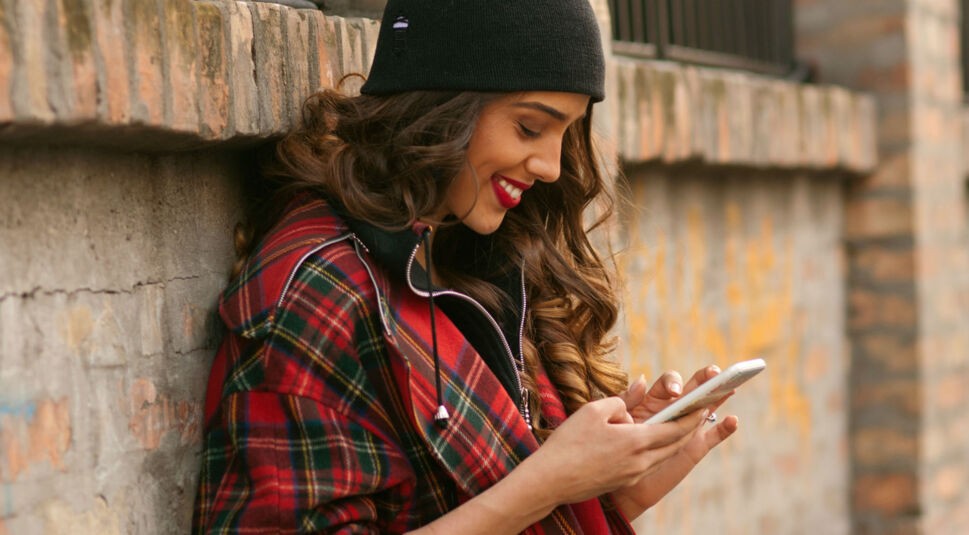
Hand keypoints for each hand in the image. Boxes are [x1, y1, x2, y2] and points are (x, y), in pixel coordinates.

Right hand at [519, 396, 707, 506]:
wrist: (550, 481)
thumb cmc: (569, 443)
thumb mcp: (593, 410)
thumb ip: (622, 398)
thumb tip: (641, 386)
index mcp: (636, 441)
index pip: (676, 428)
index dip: (692, 416)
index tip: (705, 403)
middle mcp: (641, 461)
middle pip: (675, 444)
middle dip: (690, 427)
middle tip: (700, 412)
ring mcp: (633, 473)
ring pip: (663, 454)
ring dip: (674, 439)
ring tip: (680, 423)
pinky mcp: (623, 480)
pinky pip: (648, 462)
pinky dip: (656, 448)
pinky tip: (649, 439)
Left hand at [611, 366, 739, 517]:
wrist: (624, 485)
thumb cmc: (618, 448)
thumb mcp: (618, 420)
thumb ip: (628, 400)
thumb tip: (642, 380)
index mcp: (655, 400)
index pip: (669, 383)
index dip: (673, 383)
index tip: (674, 393)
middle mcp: (675, 410)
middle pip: (694, 388)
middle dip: (704, 378)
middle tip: (713, 372)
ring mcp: (688, 427)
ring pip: (708, 406)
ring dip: (720, 395)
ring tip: (730, 385)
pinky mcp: (697, 446)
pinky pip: (714, 435)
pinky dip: (726, 428)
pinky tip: (732, 420)